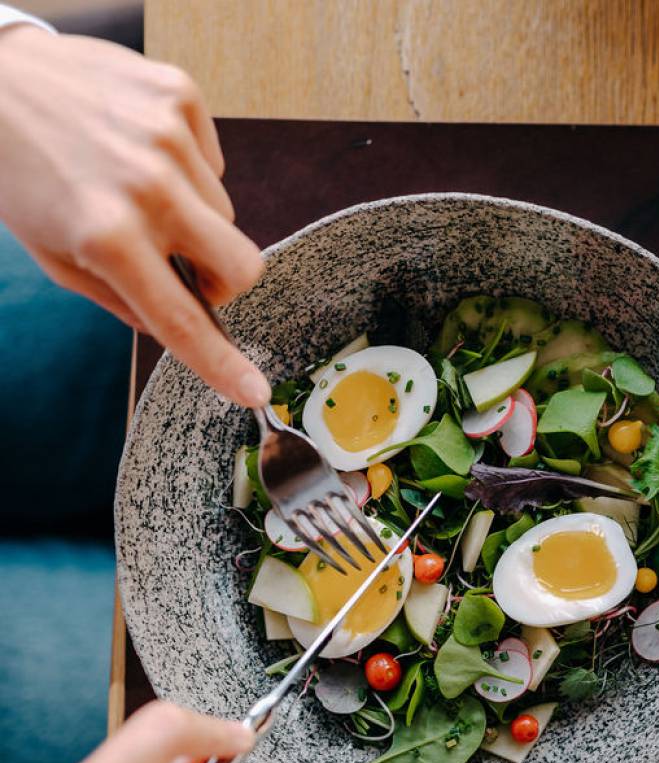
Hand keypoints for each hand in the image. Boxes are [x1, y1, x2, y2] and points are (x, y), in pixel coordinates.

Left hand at [0, 26, 269, 406]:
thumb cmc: (16, 174)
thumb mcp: (52, 254)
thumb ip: (121, 297)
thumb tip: (182, 323)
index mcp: (106, 236)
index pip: (181, 319)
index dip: (222, 364)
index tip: (255, 393)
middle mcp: (147, 187)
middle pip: (242, 265)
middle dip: (222, 278)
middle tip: (182, 264)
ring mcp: (169, 137)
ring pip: (225, 212)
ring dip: (193, 214)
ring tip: (136, 187)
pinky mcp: (179, 95)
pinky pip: (213, 158)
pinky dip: (187, 165)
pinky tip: (140, 148)